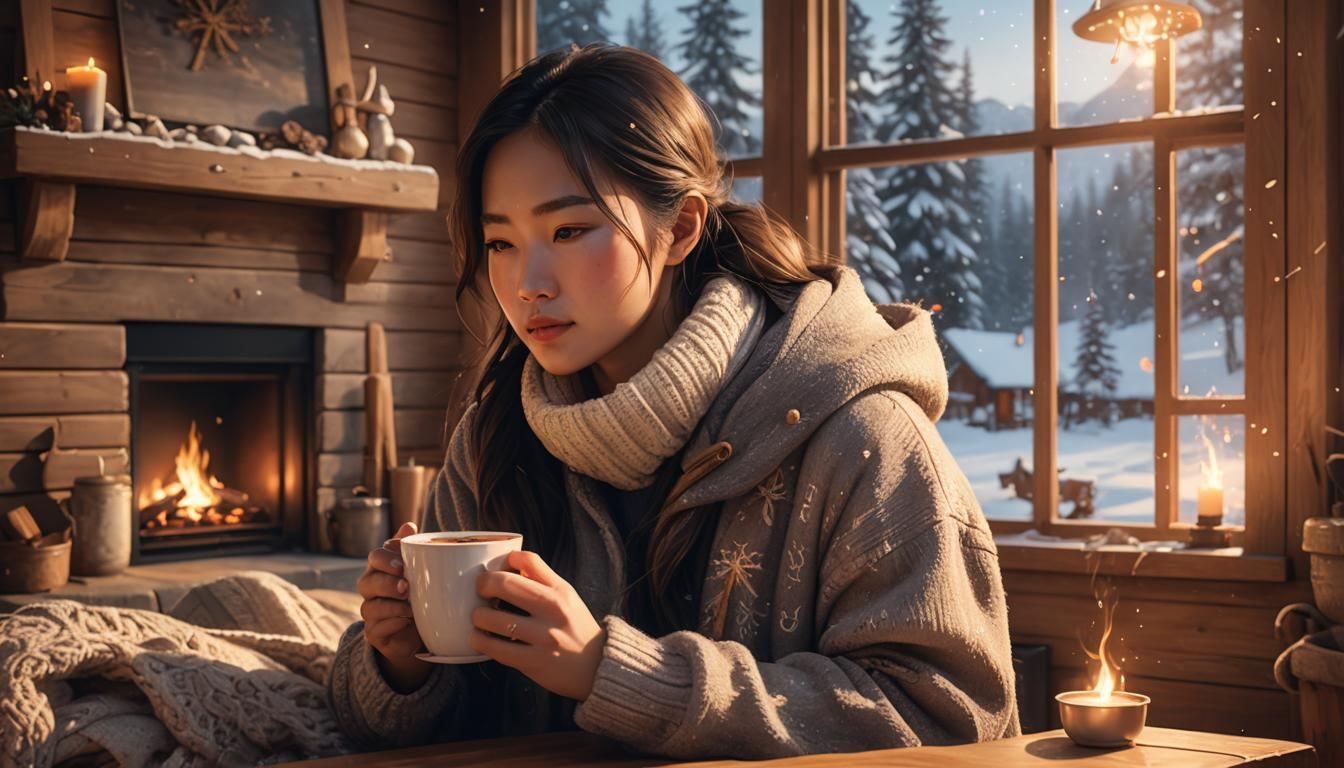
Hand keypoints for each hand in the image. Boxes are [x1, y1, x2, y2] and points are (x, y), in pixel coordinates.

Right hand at [358, 522, 430, 690]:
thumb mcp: (422, 571)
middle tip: (406, 586)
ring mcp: (371, 612)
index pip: (375, 557)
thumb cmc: (421, 594)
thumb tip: (409, 525)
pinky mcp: (374, 633)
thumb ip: (414, 550)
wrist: (422, 630)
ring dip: (390, 606)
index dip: (385, 560)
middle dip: (386, 583)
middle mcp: (371, 589)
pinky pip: (375, 628)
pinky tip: (406, 621)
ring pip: (369, 606)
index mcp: (382, 569)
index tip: (402, 565)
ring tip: (410, 607)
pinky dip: (391, 624)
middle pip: (366, 581)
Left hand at [471, 550, 606, 701]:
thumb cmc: (575, 627)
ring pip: (493, 619)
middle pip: (504, 584)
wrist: (596, 666)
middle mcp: (553, 610)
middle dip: (483, 585)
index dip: (504, 560)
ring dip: (477, 616)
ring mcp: (543, 637)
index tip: (494, 570)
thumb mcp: (567, 596)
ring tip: (479, 618)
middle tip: (479, 590)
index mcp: (560, 591)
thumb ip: (542, 577)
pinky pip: (496, 649)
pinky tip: (479, 638)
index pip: (527, 559)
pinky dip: (480, 641)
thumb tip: (509, 561)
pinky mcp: (534, 662)